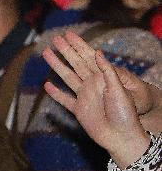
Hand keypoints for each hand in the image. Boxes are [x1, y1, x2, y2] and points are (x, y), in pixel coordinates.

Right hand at [45, 47, 149, 168]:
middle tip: (54, 39)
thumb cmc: (125, 113)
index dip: (77, 45)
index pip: (87, 57)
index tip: (67, 34)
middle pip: (75, 64)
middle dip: (65, 52)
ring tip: (47, 55)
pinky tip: (47, 86)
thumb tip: (97, 52)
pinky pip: (65, 99)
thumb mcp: (120, 89)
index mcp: (102, 77)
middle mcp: (92, 84)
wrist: (121, 136)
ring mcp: (84, 97)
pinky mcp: (78, 110)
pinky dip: (56, 93)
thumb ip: (107, 72)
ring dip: (57, 66)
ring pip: (67, 78)